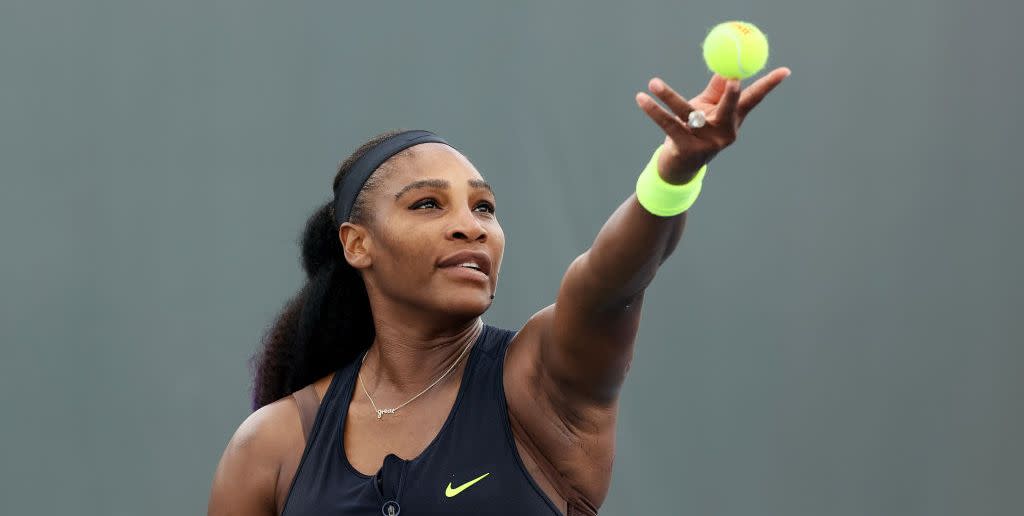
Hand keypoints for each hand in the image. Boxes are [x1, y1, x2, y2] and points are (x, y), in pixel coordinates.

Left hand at [635, 67, 790, 183]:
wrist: (679, 168)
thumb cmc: (694, 132)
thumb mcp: (707, 110)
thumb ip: (716, 91)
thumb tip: (727, 68)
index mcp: (733, 120)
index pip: (753, 99)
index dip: (769, 85)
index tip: (785, 71)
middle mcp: (724, 132)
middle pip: (730, 108)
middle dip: (732, 94)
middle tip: (732, 80)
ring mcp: (707, 143)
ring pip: (688, 113)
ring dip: (668, 96)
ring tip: (654, 83)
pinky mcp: (687, 149)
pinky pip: (668, 124)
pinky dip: (654, 110)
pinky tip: (641, 98)